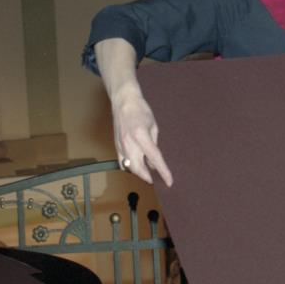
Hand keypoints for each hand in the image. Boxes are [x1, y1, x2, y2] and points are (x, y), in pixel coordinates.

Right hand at [95, 38, 173, 185]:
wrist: (123, 102)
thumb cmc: (141, 111)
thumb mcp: (153, 126)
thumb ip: (154, 145)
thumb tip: (153, 161)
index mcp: (141, 136)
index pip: (155, 158)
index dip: (163, 171)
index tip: (169, 181)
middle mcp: (129, 142)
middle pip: (138, 168)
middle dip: (147, 176)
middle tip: (155, 179)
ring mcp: (120, 145)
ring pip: (128, 167)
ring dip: (138, 172)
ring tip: (147, 172)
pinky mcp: (115, 146)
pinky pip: (122, 162)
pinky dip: (129, 167)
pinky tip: (136, 165)